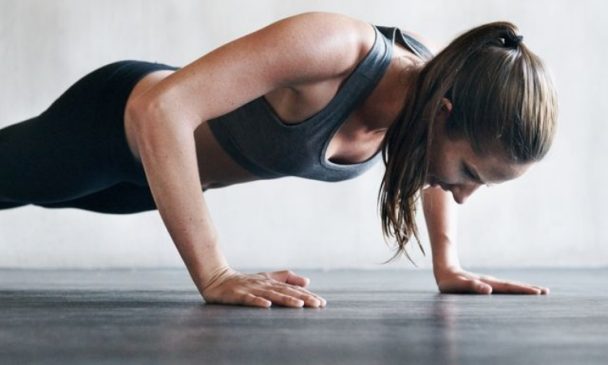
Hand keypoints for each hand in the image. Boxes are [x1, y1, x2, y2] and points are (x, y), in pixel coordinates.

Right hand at [200, 266, 326, 307]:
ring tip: (299, 305)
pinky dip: (257, 302)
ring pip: (271, 295)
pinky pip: (248, 299)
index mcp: (271, 282)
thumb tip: (307, 281)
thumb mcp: (266, 278)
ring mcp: (251, 289)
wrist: (217, 278)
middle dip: (302, 298)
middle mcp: (263, 284)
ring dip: (285, 299)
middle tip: (317, 305)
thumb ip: (286, 278)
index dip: (307, 295)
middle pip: (286, 291)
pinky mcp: (238, 294)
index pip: (292, 289)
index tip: (321, 303)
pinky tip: (266, 305)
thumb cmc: (244, 281)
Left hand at [434, 266, 549, 294]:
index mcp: (487, 283)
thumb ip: (472, 287)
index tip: (538, 292)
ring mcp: (490, 283)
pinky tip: (520, 292)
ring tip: (539, 291)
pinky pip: (505, 288)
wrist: (445, 271)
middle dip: (529, 289)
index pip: (509, 288)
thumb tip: (488, 290)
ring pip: (511, 286)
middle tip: (546, 292)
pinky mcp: (487, 285)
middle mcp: (491, 282)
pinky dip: (516, 290)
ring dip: (524, 288)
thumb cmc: (450, 282)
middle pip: (513, 286)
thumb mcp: (458, 285)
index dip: (523, 290)